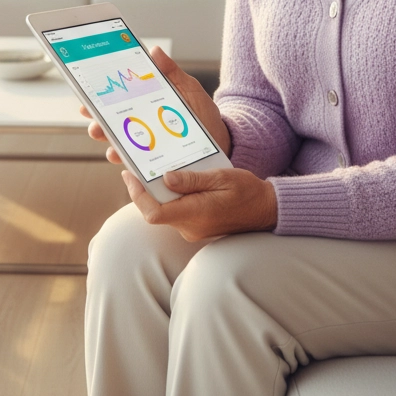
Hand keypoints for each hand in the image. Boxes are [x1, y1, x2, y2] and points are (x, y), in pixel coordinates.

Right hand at [78, 46, 232, 163]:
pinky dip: (121, 157)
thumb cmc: (205, 116)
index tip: (88, 88)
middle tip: (89, 112)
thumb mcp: (190, 89)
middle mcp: (141, 123)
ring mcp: (145, 143)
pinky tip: (117, 154)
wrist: (223, 143)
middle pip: (111, 119)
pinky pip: (131, 161)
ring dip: (105, 136)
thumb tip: (154, 51)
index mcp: (147, 103)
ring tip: (101, 132)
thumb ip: (172, 73)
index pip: (120, 97)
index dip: (101, 93)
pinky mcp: (151, 161)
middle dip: (96, 116)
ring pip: (116, 140)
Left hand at [123, 166, 277, 241]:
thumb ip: (192, 179)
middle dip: (142, 190)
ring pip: (163, 212)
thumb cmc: (246, 192)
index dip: (137, 195)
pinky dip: (168, 198)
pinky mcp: (195, 227)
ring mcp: (192, 230)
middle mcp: (190, 227)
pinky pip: (174, 213)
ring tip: (151, 169)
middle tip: (134, 166)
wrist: (265, 210)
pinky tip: (170, 181)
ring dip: (155, 193)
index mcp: (195, 214)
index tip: (130, 175)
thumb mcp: (220, 177)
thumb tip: (166, 177)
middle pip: (155, 211)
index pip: (155, 213)